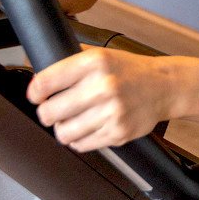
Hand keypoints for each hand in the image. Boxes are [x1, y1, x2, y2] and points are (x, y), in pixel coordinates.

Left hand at [27, 47, 172, 152]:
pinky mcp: (118, 133)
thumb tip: (35, 67)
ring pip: (63, 133)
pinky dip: (79, 139)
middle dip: (47, 113)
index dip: (35, 92)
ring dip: (62, 129)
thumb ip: (70, 60)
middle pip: (50, 112)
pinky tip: (86, 128)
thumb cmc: (129, 70)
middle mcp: (103, 86)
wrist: (164, 86)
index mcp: (95, 63)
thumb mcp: (101, 55)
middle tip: (52, 111)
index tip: (36, 95)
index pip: (47, 81)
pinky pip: (82, 144)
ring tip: (70, 121)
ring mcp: (111, 112)